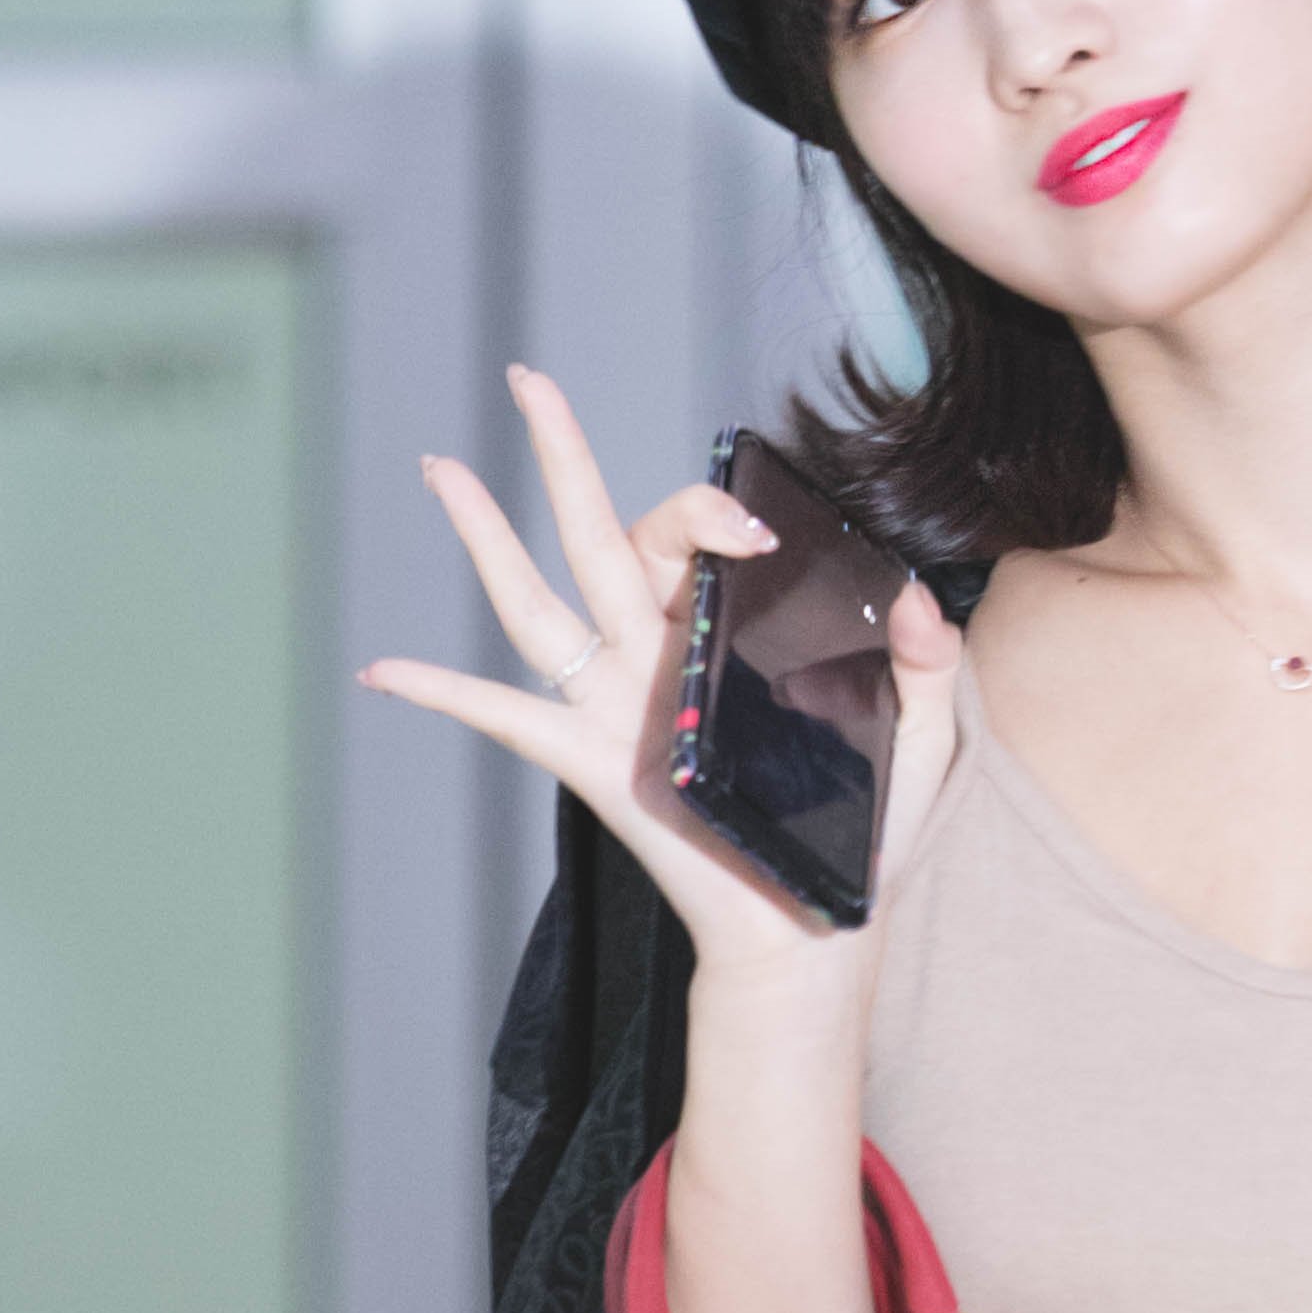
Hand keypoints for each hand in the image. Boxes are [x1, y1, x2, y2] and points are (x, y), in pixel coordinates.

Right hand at [361, 368, 961, 970]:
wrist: (815, 931)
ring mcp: (619, 704)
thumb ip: (930, 664)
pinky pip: (504, 719)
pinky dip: (440, 693)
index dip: (712, 513)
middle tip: (528, 381)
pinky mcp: (595, 765)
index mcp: (729, 629)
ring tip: (441, 467)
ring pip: (539, 602)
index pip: (697, 534)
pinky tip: (382, 670)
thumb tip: (917, 596)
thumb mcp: (921, 740)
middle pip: (600, 534)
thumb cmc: (862, 833)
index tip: (757, 532)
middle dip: (563, 455)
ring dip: (485, 537)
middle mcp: (662, 651)